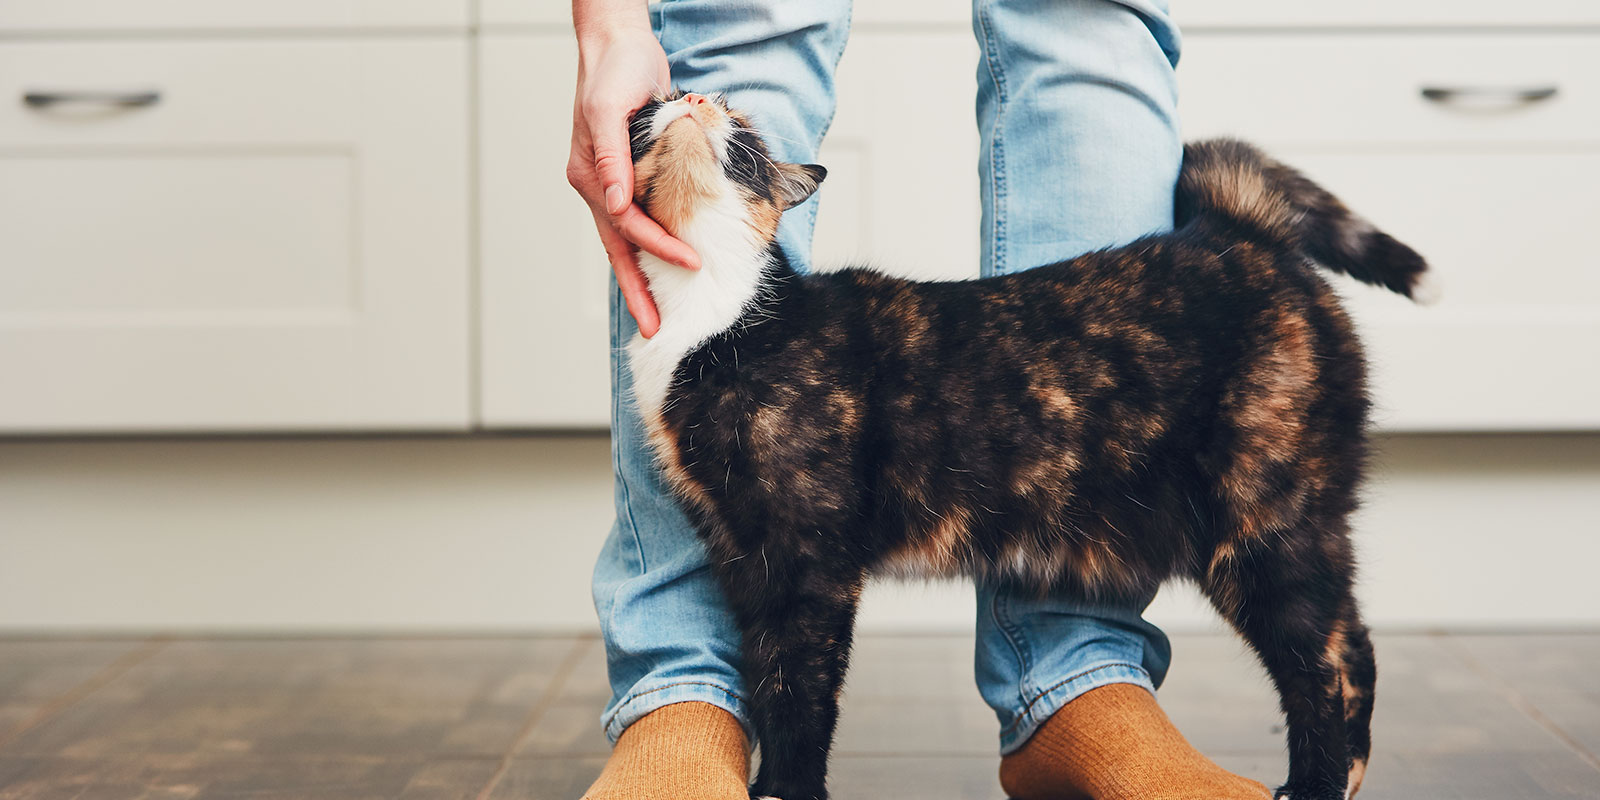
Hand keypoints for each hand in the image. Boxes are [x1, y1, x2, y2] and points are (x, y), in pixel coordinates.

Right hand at [567, 25, 698, 338]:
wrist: (621, 46)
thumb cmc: (616, 70)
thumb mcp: (610, 107)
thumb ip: (612, 155)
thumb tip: (614, 201)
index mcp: (591, 174)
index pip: (627, 224)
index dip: (659, 246)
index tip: (691, 262)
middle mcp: (599, 185)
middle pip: (620, 249)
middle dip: (636, 292)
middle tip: (653, 330)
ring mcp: (612, 183)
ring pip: (627, 242)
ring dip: (641, 278)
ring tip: (654, 315)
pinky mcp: (630, 176)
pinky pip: (639, 222)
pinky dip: (649, 248)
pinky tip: (660, 269)